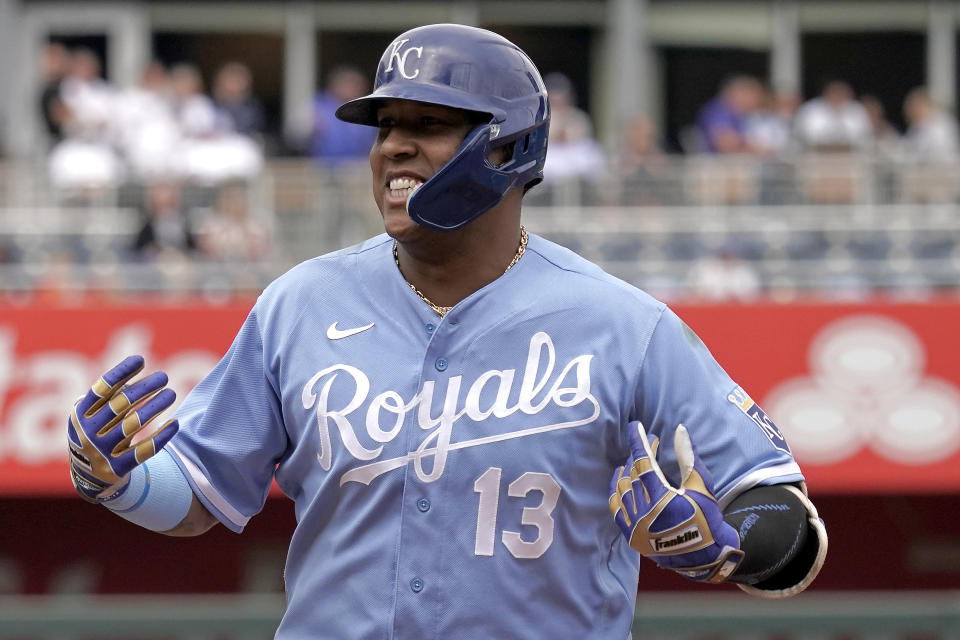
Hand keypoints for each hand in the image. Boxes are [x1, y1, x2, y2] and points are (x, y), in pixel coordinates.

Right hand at [67, 355, 178, 502]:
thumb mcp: (90, 414)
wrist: (87, 476)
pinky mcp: (118, 468)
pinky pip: (144, 450)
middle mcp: (88, 432)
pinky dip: (161, 436)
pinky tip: (174, 423)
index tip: (141, 360)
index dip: (121, 373)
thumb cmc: (95, 432)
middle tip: (164, 377)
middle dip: (144, 388)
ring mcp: (102, 451)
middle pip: (121, 404)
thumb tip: (135, 363)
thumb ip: (107, 393)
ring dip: (155, 406)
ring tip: (171, 393)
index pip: (101, 389)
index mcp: (80, 415)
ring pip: (134, 425)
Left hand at [609, 422, 743, 582]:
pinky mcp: (631, 536)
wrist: (706, 555)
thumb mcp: (702, 486)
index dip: (638, 441)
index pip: (644, 462)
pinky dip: (615, 490)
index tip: (634, 425)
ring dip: (627, 470)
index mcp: (663, 500)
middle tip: (649, 442)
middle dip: (639, 454)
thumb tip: (680, 429)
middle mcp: (644, 514)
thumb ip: (688, 457)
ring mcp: (635, 526)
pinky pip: (615, 508)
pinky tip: (620, 477)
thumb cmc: (707, 518)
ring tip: (635, 458)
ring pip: (623, 489)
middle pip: (634, 474)